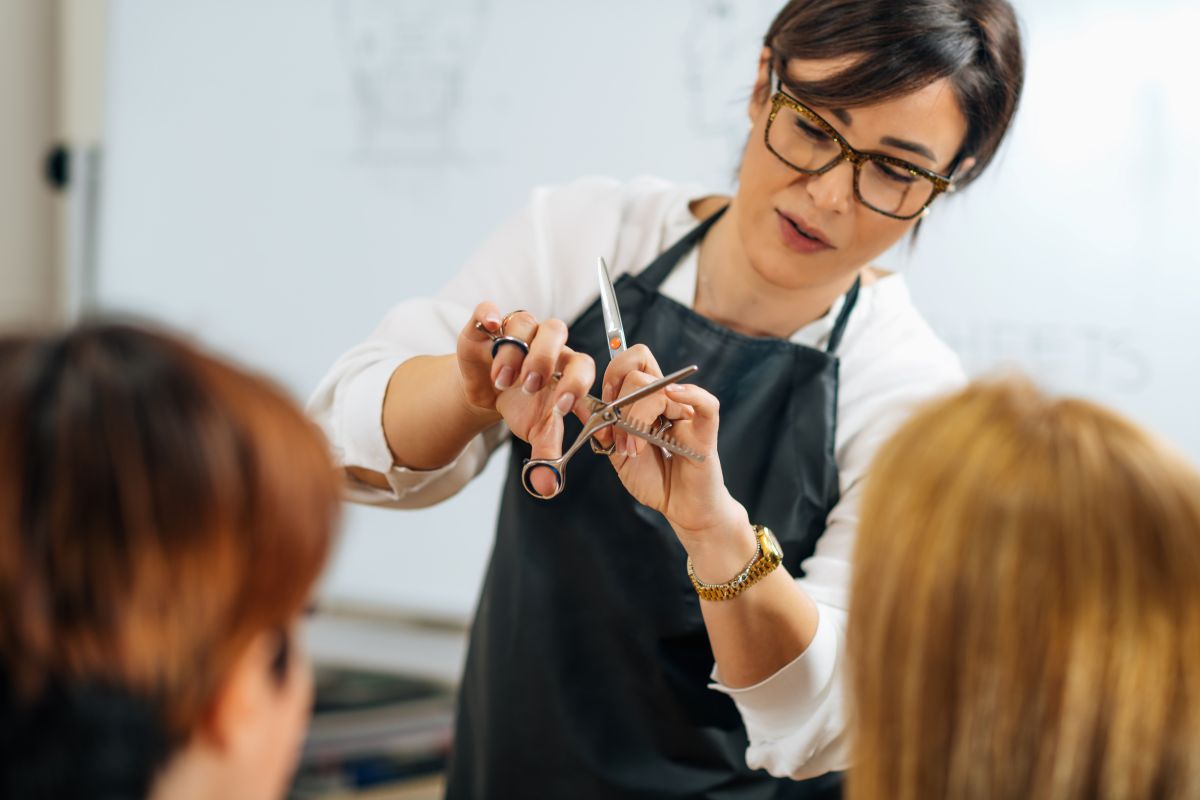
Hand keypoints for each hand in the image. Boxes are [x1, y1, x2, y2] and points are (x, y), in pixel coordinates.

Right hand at [457, 303, 594, 496]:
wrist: (487, 391)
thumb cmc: (522, 405)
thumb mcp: (535, 429)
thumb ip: (545, 454)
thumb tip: (547, 487)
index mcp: (567, 366)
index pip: (584, 366)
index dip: (577, 385)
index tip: (562, 409)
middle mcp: (547, 343)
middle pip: (557, 331)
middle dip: (544, 359)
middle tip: (529, 387)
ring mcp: (518, 330)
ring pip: (525, 322)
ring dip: (514, 351)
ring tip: (502, 381)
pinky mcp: (487, 326)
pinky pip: (489, 309)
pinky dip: (489, 315)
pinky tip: (490, 327)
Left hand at [599, 347, 746, 546]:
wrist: (678, 506)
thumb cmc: (653, 478)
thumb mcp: (617, 453)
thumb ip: (602, 429)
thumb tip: (579, 404)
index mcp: (645, 400)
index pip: (632, 362)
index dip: (613, 375)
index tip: (605, 404)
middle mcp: (667, 401)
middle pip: (640, 373)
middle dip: (621, 405)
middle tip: (621, 439)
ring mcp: (687, 413)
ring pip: (660, 390)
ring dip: (639, 420)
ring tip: (635, 450)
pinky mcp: (705, 431)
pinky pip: (705, 403)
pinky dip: (690, 395)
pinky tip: (674, 397)